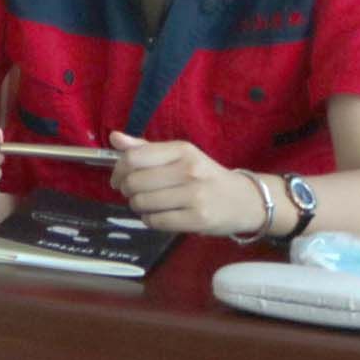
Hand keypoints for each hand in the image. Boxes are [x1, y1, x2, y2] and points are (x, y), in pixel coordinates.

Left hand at [109, 132, 267, 237]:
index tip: (118, 178)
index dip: (118, 170)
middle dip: (126, 190)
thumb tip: (115, 138)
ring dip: (137, 206)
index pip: (134, 157)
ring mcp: (195, 196)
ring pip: (142, 203)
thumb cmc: (206, 176)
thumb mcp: (180, 156)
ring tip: (147, 204)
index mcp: (182, 150)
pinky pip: (156, 221)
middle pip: (135, 182)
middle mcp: (189, 170)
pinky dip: (149, 220)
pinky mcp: (198, 219)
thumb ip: (146, 148)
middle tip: (133, 193)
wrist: (245, 201)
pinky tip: (157, 215)